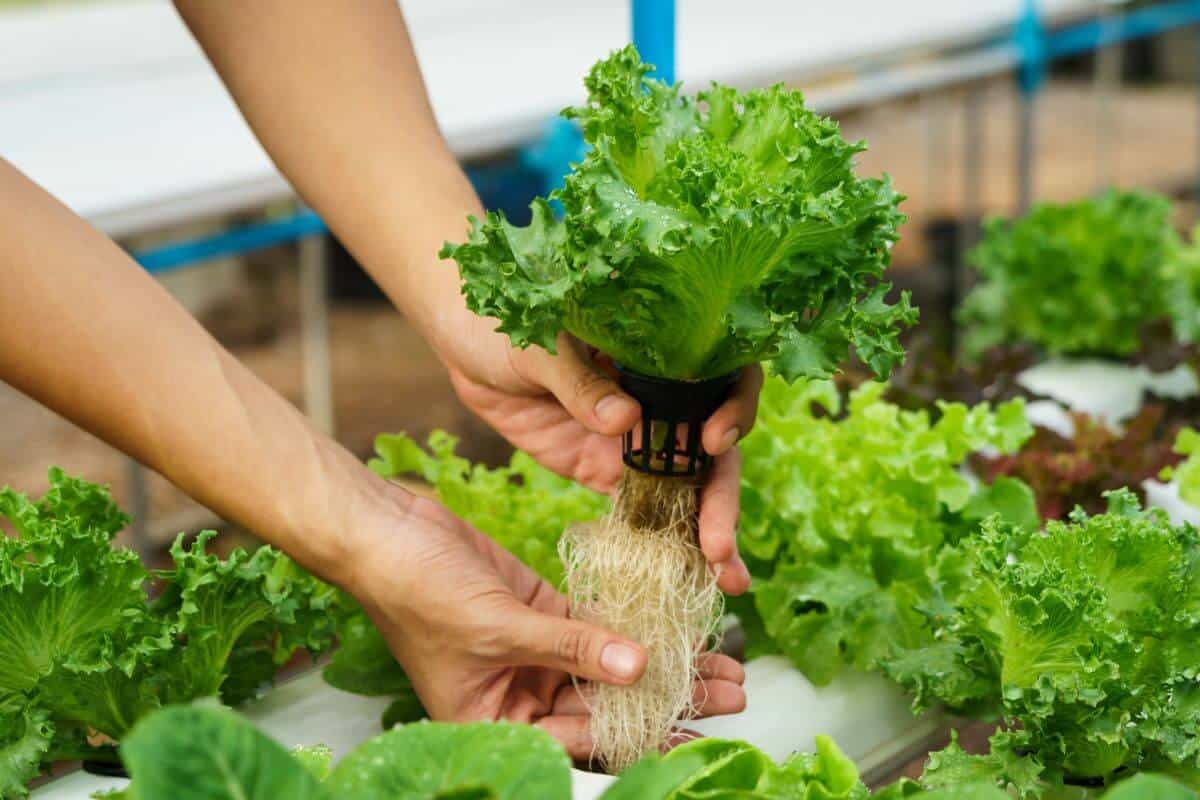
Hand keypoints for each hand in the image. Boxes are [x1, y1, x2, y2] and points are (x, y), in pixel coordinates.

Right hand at [349, 485, 746, 757]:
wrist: (387, 533)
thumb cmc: (419, 594)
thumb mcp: (498, 629)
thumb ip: (571, 648)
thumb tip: (637, 669)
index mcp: (498, 723)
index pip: (584, 740)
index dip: (645, 734)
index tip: (700, 726)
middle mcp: (520, 696)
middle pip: (608, 704)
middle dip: (671, 698)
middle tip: (731, 691)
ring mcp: (534, 652)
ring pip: (611, 664)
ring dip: (663, 660)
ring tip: (721, 662)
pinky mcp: (540, 610)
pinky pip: (596, 624)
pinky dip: (634, 623)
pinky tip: (676, 624)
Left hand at [441, 325, 759, 595]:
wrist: (466, 344)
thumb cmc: (511, 323)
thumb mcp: (542, 344)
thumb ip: (580, 381)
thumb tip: (624, 420)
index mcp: (662, 355)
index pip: (725, 381)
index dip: (735, 410)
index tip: (715, 441)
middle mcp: (662, 400)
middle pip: (715, 451)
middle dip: (723, 499)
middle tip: (719, 546)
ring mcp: (638, 441)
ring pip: (689, 489)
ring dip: (710, 533)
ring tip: (726, 581)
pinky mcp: (606, 472)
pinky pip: (646, 511)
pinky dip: (668, 545)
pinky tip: (685, 579)